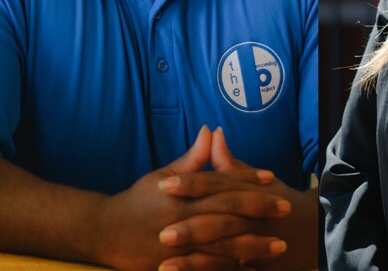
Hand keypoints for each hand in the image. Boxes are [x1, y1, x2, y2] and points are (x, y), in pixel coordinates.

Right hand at [93, 126, 292, 270]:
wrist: (102, 233)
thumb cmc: (136, 201)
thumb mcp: (162, 175)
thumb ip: (192, 159)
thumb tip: (211, 131)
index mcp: (181, 193)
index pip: (220, 184)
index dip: (247, 179)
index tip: (272, 177)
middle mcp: (181, 218)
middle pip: (227, 214)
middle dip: (259, 211)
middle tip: (286, 209)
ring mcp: (178, 246)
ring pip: (221, 246)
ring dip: (252, 246)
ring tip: (278, 246)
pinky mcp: (172, 267)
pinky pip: (206, 270)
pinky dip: (229, 269)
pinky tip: (250, 268)